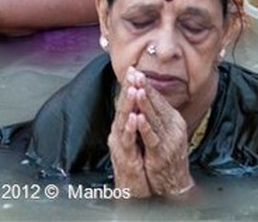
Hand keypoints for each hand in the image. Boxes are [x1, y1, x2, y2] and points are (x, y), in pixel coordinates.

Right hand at [108, 68, 151, 197]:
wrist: (131, 189)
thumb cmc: (136, 164)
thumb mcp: (136, 139)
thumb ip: (135, 122)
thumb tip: (139, 104)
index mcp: (123, 127)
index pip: (126, 102)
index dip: (129, 86)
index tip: (134, 69)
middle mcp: (118, 132)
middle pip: (122, 107)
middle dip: (127, 88)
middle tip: (132, 72)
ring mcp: (119, 144)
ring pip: (123, 121)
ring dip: (128, 104)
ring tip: (134, 89)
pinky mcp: (124, 157)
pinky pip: (127, 141)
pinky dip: (130, 128)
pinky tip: (134, 118)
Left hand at [129, 68, 194, 197]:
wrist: (176, 181)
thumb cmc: (168, 154)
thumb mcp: (166, 130)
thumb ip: (158, 113)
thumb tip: (149, 94)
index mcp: (174, 119)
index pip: (159, 98)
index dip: (147, 85)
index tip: (136, 71)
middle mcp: (174, 127)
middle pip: (157, 104)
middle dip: (145, 88)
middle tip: (136, 74)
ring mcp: (169, 140)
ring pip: (155, 118)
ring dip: (145, 104)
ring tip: (137, 90)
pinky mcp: (161, 153)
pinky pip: (152, 138)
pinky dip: (145, 127)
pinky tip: (138, 118)